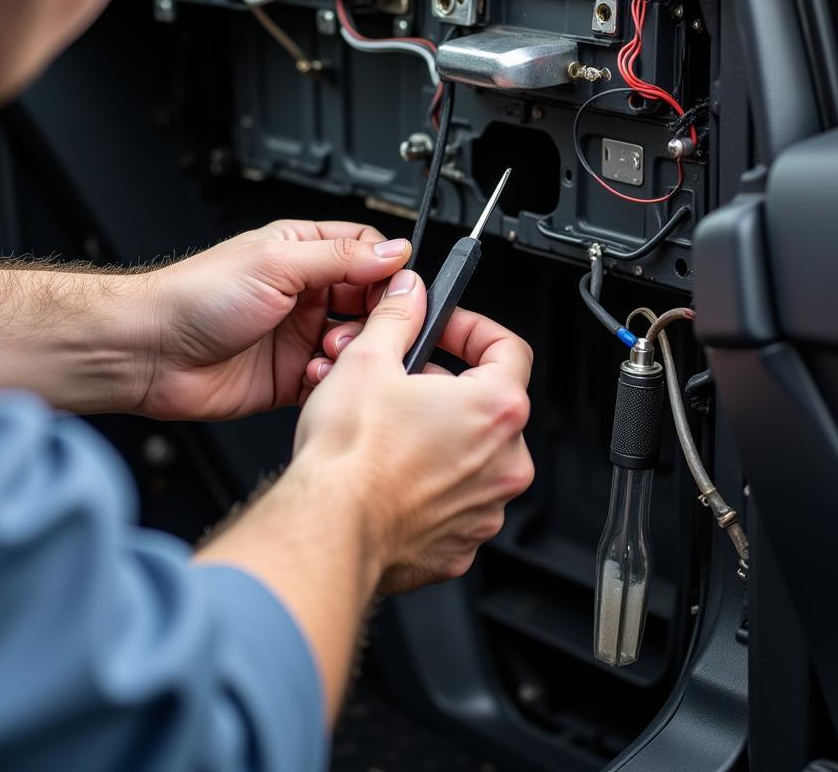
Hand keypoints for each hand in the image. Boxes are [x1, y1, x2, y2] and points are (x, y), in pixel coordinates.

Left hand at [135, 220, 411, 420]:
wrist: (149, 353)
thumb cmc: (195, 298)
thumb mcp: (276, 264)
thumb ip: (340, 259)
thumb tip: (394, 252)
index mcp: (303, 253)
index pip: (368, 253)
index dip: (387, 271)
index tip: (397, 290)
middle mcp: (305, 293)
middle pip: (369, 302)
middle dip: (376, 318)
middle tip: (371, 329)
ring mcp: (299, 335)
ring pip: (356, 344)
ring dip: (353, 352)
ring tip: (331, 353)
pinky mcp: (291, 376)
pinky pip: (332, 380)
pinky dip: (332, 381)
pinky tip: (315, 377)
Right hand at [293, 268, 534, 592]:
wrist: (328, 531)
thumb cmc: (350, 457)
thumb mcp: (368, 360)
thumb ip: (398, 317)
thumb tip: (408, 295)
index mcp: (496, 409)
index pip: (509, 348)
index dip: (473, 330)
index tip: (447, 329)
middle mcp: (505, 462)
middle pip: (488, 403)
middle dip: (445, 384)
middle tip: (402, 379)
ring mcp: (487, 508)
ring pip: (471, 454)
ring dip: (438, 434)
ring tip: (389, 427)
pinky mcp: (462, 544)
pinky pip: (455, 500)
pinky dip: (430, 483)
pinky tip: (391, 474)